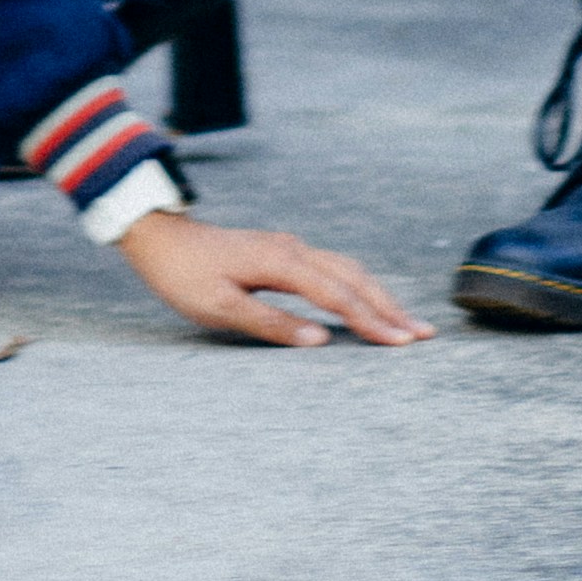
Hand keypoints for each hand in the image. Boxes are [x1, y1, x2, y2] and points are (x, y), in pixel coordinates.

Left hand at [115, 207, 432, 348]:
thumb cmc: (183, 275)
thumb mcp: (219, 306)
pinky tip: (365, 301)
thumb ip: (271, 323)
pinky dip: (357, 286)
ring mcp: (289, 248)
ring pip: (346, 270)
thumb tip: (321, 341)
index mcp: (281, 263)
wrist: (158, 236)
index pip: (339, 297)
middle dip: (390, 307)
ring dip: (378, 295)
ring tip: (405, 321)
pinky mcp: (282, 253)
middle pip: (353, 279)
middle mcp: (292, 250)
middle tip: (423, 334)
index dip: (373, 321)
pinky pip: (332, 268)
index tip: (403, 343)